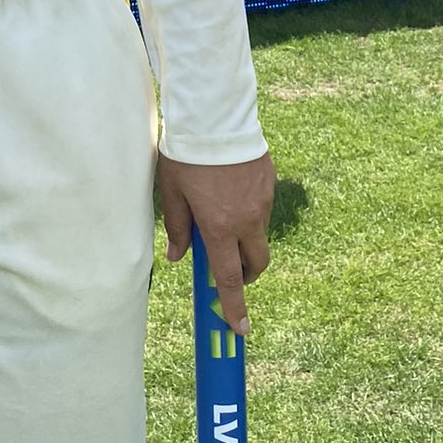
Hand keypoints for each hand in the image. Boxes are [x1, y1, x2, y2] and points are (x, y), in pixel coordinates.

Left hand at [157, 151, 275, 334]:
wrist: (215, 114)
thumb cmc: (187, 154)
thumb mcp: (172, 192)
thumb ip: (176, 228)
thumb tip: (177, 257)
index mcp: (220, 227)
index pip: (231, 278)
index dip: (235, 306)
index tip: (241, 328)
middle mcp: (248, 219)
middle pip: (257, 262)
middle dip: (246, 274)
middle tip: (229, 268)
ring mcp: (263, 201)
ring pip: (259, 233)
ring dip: (245, 237)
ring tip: (219, 211)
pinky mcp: (270, 182)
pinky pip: (262, 207)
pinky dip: (249, 210)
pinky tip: (230, 187)